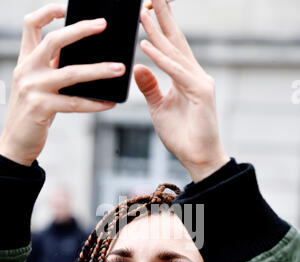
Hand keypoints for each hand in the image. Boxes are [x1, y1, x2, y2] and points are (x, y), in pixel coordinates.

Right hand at [0, 4, 125, 166]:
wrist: (16, 142)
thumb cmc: (32, 113)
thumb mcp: (38, 85)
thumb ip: (53, 70)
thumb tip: (87, 60)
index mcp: (26, 61)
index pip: (30, 25)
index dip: (47, 12)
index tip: (66, 8)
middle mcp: (27, 70)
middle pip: (53, 40)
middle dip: (80, 30)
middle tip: (103, 25)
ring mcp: (33, 88)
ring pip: (70, 73)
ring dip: (98, 69)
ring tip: (119, 69)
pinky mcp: (41, 108)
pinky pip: (74, 103)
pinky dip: (94, 103)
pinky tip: (109, 103)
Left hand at [134, 0, 229, 181]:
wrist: (198, 157)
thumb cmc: (181, 135)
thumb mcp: (159, 108)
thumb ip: (150, 87)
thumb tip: (137, 66)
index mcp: (185, 77)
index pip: (172, 46)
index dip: (161, 26)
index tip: (148, 6)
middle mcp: (195, 75)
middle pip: (177, 40)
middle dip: (163, 16)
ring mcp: (200, 82)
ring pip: (175, 52)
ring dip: (157, 31)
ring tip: (142, 12)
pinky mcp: (201, 93)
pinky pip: (176, 72)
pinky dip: (161, 59)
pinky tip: (146, 46)